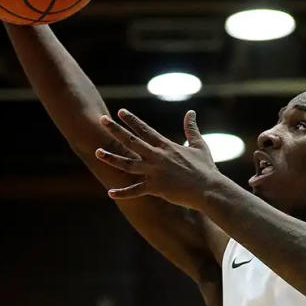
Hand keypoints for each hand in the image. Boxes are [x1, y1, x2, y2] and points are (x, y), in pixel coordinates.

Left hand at [94, 110, 218, 207]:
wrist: (209, 189)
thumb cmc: (206, 169)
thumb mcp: (200, 145)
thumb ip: (191, 129)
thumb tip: (191, 113)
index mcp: (166, 146)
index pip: (145, 129)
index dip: (132, 120)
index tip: (120, 112)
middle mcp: (157, 156)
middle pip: (131, 141)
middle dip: (115, 130)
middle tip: (101, 120)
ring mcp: (155, 172)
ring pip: (127, 164)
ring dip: (111, 158)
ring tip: (97, 152)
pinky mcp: (156, 188)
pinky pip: (135, 191)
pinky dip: (123, 193)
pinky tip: (110, 193)